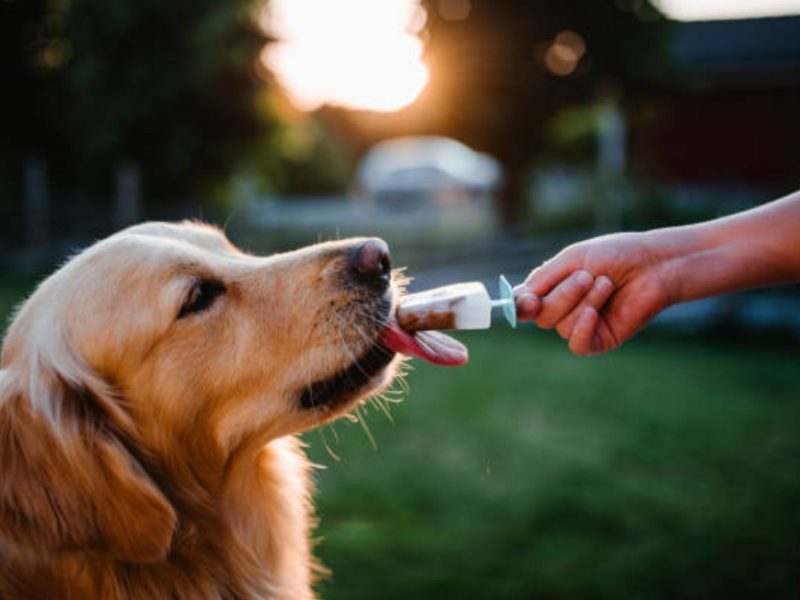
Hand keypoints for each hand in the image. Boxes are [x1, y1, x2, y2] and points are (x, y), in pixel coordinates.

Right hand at [514, 232, 674, 354]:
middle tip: (587, 275)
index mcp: (552, 287)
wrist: (655, 263)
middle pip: (541, 316)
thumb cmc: (616, 254)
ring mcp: (582, 326)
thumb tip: (517, 299)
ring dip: (584, 302)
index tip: (529, 300)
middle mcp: (563, 308)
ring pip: (562, 326)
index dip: (520, 305)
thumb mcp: (573, 258)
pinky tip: (594, 313)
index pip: (524, 304)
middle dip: (563, 295)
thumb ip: (543, 279)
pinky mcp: (600, 340)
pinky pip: (578, 344)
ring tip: (607, 283)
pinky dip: (583, 328)